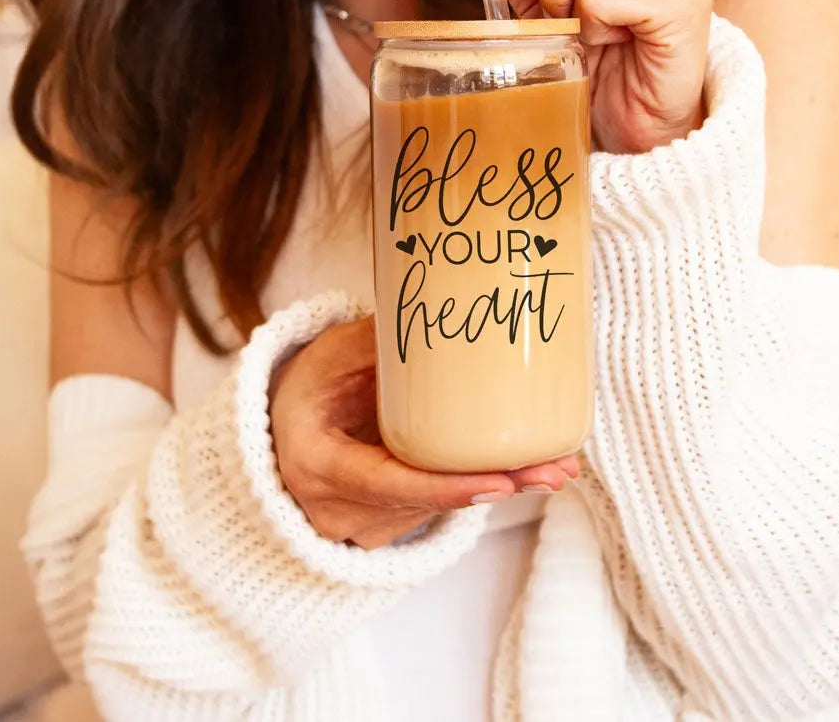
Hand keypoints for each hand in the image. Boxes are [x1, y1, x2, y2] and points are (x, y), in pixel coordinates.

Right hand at [270, 317, 577, 548]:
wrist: (280, 437)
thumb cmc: (305, 393)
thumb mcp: (327, 357)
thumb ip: (373, 342)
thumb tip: (438, 311)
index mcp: (317, 465)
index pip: (386, 484)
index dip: (446, 487)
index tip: (500, 482)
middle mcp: (337, 509)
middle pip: (427, 503)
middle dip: (496, 487)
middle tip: (555, 471)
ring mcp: (361, 526)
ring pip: (439, 510)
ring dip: (499, 487)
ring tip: (558, 464)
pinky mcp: (384, 525)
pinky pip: (437, 506)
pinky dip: (479, 486)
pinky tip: (525, 468)